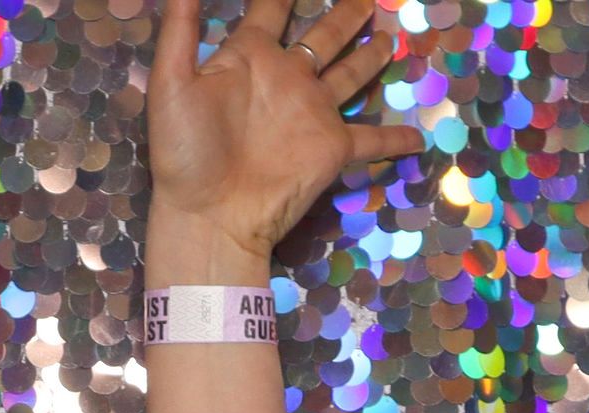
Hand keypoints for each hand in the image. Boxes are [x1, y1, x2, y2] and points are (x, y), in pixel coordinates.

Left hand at [147, 0, 425, 277]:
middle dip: (343, 15)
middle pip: (322, 35)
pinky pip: (371, 139)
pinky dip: (395, 138)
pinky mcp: (332, 148)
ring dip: (369, 58)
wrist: (209, 216)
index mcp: (249, 57)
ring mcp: (312, 113)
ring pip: (350, 74)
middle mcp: (286, 78)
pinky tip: (417, 136)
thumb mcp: (171, 83)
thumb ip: (180, 29)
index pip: (269, 9)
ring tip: (388, 37)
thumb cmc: (185, 152)